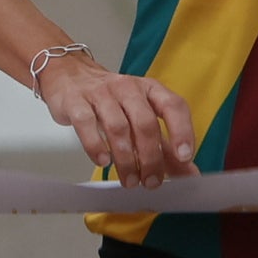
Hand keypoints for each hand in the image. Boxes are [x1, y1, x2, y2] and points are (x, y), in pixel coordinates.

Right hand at [39, 59, 197, 184]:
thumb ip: (164, 146)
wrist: (69, 75)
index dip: (182, 131)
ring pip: (118, 127)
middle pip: (145, 123)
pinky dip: (96, 145)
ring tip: (130, 180)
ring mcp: (101, 93)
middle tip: (151, 181)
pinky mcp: (76, 101)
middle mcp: (128, 88)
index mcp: (150, 90)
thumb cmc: (111, 100)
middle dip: (150, 157)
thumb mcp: (141, 116)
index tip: (185, 157)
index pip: (173, 106)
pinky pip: (87, 124)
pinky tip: (103, 162)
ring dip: (126, 159)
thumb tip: (188, 172)